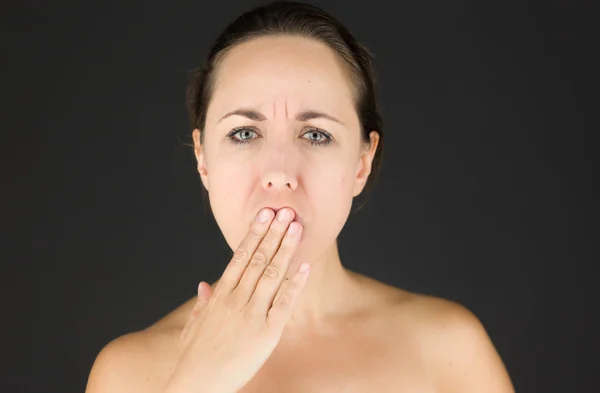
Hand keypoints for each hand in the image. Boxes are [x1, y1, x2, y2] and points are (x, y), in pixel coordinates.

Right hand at [164, 207, 310, 392]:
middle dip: (274, 233)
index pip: (240, 256)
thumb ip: (201, 304)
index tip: (264, 215)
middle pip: (259, 259)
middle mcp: (236, 299)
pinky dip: (295, 284)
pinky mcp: (267, 332)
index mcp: (220, 296)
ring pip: (272, 274)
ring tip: (296, 228)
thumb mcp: (193, 326)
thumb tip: (204, 284)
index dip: (254, 234)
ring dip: (285, 249)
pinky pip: (284, 303)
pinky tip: (304, 268)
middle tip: (286, 211)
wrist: (198, 384)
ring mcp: (252, 314)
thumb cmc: (195, 357)